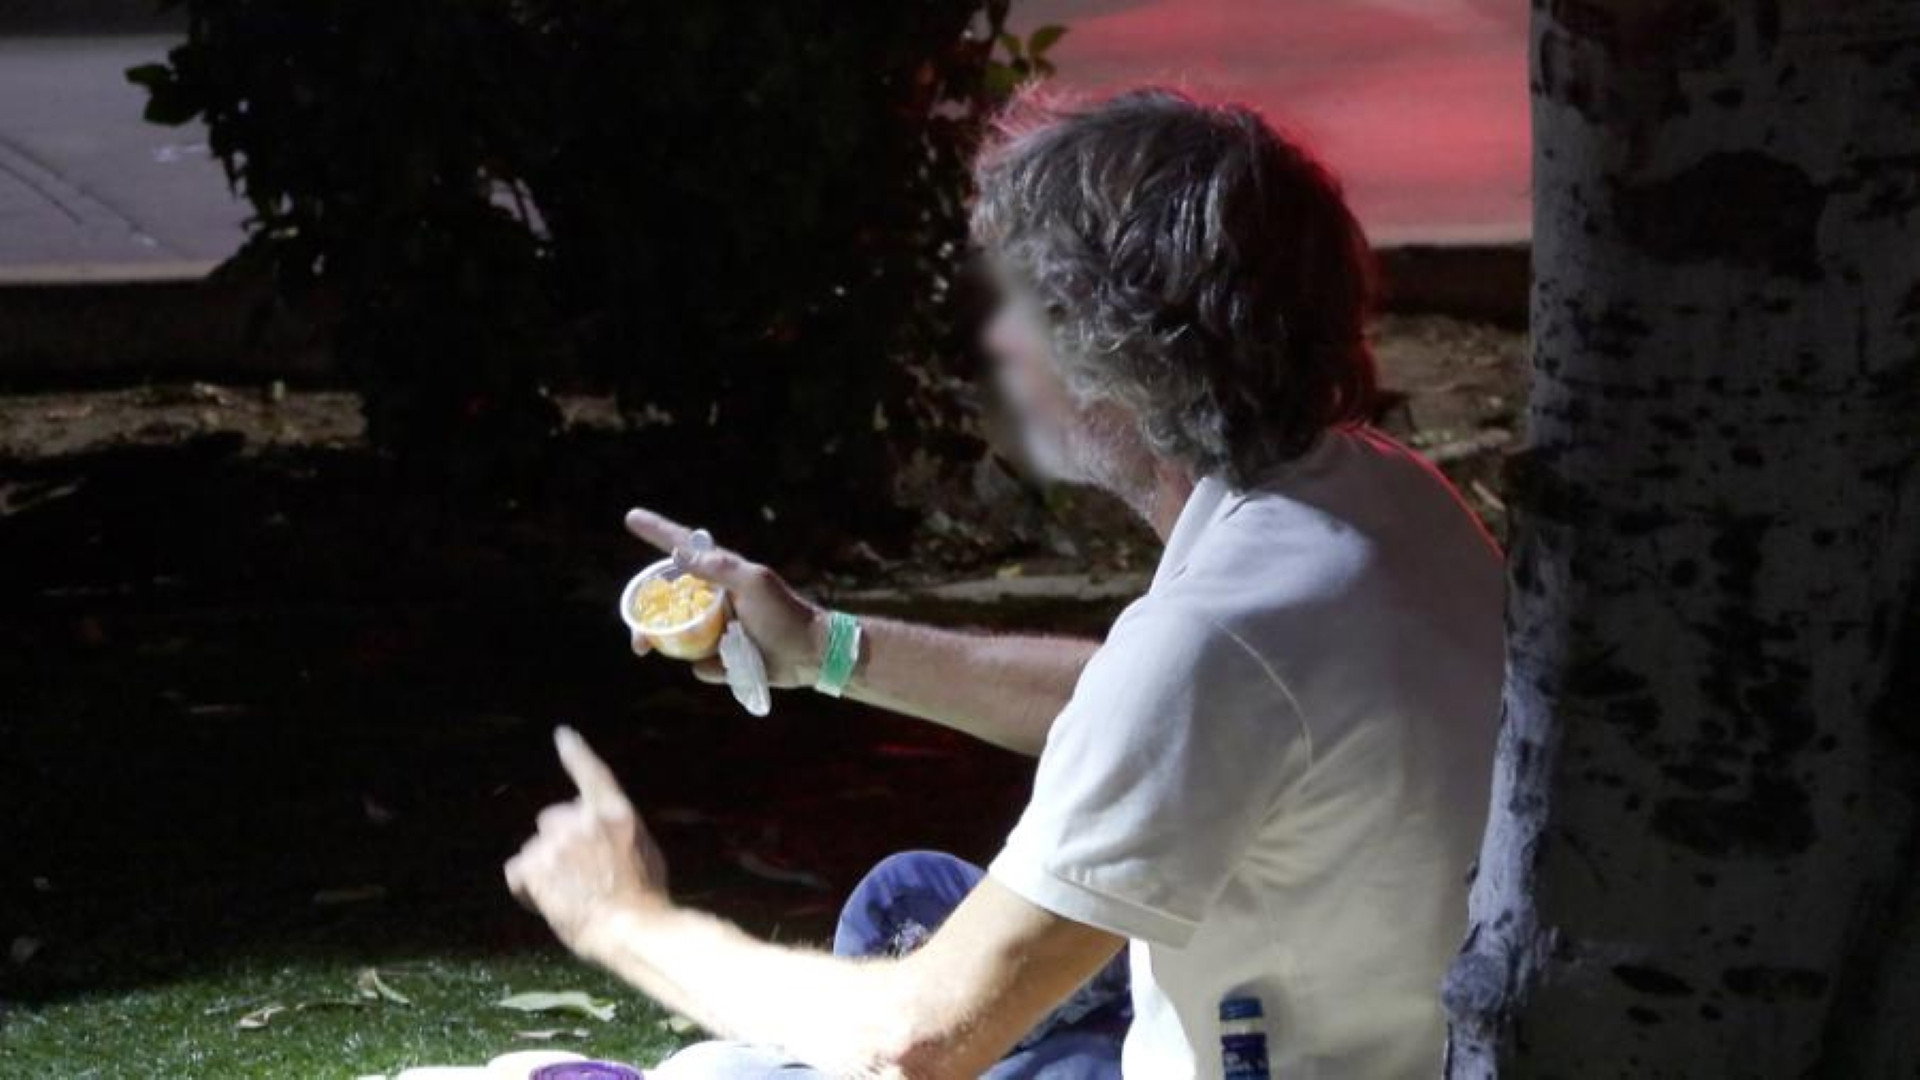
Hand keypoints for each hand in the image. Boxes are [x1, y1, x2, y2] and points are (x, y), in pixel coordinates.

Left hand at [505, 726, 668, 955]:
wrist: (631, 928)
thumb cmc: (645, 897)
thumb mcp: (644, 850)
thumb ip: (618, 829)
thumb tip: (601, 827)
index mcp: (615, 812)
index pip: (592, 774)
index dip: (576, 753)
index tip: (562, 735)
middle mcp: (583, 819)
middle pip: (553, 820)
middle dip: (560, 842)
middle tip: (579, 875)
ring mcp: (556, 842)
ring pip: (535, 849)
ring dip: (545, 868)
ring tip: (569, 895)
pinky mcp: (534, 866)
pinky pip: (518, 872)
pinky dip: (527, 888)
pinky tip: (547, 902)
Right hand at [624, 507, 825, 687]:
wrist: (812, 654)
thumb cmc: (785, 612)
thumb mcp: (753, 583)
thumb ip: (717, 567)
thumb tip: (678, 553)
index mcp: (720, 575)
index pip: (681, 549)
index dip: (657, 532)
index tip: (631, 517)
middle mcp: (715, 600)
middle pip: (668, 604)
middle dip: (648, 621)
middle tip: (638, 642)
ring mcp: (718, 629)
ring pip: (679, 637)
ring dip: (673, 648)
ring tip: (685, 658)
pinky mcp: (726, 658)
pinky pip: (703, 664)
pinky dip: (713, 668)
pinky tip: (732, 665)